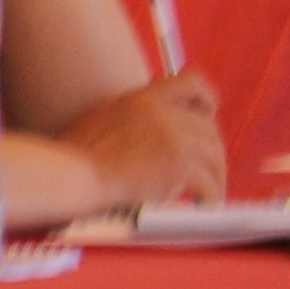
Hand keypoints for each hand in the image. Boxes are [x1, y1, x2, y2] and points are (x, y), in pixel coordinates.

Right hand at [59, 74, 226, 210]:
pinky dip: (211, 197)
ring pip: (215, 158)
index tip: (208, 114)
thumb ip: (137, 115)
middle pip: (209, 129)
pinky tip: (204, 204)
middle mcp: (166, 115)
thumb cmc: (80, 155)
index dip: (206, 99)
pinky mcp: (181, 168)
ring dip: (215, 177)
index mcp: (146, 99)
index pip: (193, 84)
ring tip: (208, 193)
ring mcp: (176, 140)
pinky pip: (211, 185)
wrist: (74, 176)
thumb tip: (158, 128)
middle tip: (206, 169)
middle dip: (210, 151)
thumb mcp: (105, 117)